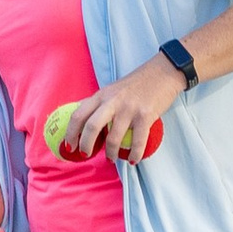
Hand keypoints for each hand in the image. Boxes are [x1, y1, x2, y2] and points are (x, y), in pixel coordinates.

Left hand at [64, 59, 184, 162]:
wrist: (164, 72)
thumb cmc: (136, 84)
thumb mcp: (112, 90)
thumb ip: (98, 104)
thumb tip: (81, 122)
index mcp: (101, 95)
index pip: (78, 115)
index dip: (70, 133)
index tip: (68, 147)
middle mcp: (112, 102)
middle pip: (91, 127)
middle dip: (85, 145)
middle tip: (86, 155)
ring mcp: (129, 109)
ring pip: (113, 138)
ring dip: (110, 153)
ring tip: (111, 158)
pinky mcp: (146, 116)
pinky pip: (138, 142)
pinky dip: (134, 154)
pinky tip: (132, 159)